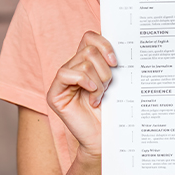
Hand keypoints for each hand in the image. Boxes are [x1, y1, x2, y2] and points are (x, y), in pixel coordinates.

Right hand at [46, 31, 117, 158]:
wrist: (105, 137)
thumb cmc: (111, 110)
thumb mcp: (114, 80)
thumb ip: (110, 61)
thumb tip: (119, 41)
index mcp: (86, 62)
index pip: (90, 37)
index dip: (104, 44)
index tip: (115, 62)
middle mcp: (72, 68)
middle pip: (89, 49)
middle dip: (104, 68)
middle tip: (108, 86)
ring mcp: (62, 81)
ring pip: (83, 62)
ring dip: (98, 80)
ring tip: (100, 96)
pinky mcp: (54, 94)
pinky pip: (66, 74)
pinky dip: (84, 81)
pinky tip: (92, 97)